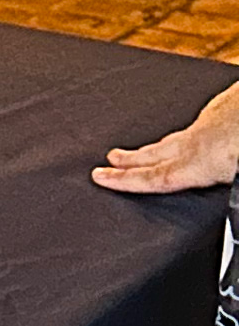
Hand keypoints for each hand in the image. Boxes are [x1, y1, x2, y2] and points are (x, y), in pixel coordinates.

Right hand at [96, 80, 238, 193]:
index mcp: (202, 160)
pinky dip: (192, 131)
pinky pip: (201, 122)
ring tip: (150, 150)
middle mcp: (200, 137)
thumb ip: (219, 181)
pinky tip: (202, 132)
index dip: (124, 180)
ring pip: (179, 136)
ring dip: (159, 145)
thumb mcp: (230, 169)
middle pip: (157, 152)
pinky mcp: (227, 105)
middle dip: (131, 158)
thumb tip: (230, 219)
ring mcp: (214, 118)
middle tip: (111, 158)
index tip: (100, 177)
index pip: (155, 176)